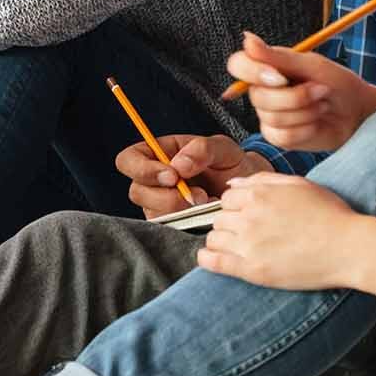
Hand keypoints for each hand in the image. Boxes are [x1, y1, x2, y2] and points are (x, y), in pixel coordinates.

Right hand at [115, 134, 269, 217]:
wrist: (247, 190)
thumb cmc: (231, 164)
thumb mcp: (223, 148)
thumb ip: (201, 149)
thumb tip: (178, 166)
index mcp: (159, 153)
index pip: (128, 160)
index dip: (142, 169)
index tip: (172, 176)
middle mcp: (154, 180)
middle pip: (136, 191)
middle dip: (167, 196)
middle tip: (197, 194)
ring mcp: (160, 204)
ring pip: (151, 212)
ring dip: (180, 210)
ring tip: (206, 202)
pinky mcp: (171, 223)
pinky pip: (167, 227)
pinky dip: (187, 222)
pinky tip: (204, 214)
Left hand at [197, 173, 363, 289]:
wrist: (348, 247)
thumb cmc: (329, 214)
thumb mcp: (298, 184)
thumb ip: (262, 180)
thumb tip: (232, 183)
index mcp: (259, 194)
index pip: (226, 198)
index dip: (235, 207)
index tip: (244, 216)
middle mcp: (249, 217)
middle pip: (218, 218)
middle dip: (229, 224)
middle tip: (245, 233)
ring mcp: (248, 244)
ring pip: (213, 238)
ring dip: (221, 241)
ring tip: (237, 247)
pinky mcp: (252, 270)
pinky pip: (213, 262)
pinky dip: (207, 259)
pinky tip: (211, 258)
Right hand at [228, 33, 375, 152]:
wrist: (357, 112)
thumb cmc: (337, 83)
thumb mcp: (311, 65)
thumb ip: (277, 57)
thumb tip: (246, 38)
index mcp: (267, 67)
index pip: (238, 64)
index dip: (253, 72)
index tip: (281, 77)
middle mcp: (262, 91)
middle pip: (258, 97)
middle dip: (295, 96)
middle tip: (321, 89)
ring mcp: (268, 115)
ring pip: (272, 117)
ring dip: (306, 111)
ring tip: (322, 104)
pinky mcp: (278, 137)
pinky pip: (283, 136)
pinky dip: (306, 128)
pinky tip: (317, 121)